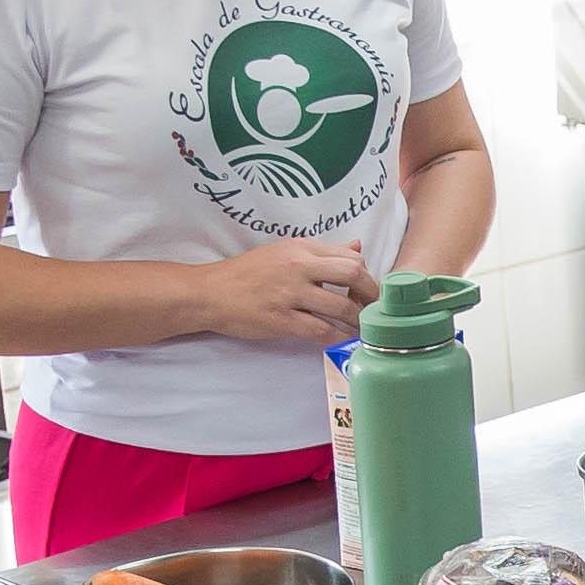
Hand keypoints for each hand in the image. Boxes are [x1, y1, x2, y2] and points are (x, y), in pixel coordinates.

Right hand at [194, 234, 377, 350]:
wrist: (211, 292)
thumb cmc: (248, 273)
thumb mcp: (285, 251)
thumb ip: (322, 251)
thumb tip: (357, 246)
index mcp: (301, 247)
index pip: (350, 255)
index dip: (366, 274)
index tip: (368, 290)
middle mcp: (298, 266)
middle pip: (353, 273)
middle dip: (371, 294)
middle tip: (374, 309)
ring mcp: (290, 293)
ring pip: (341, 306)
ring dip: (357, 321)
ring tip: (361, 328)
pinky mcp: (281, 319)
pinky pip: (321, 330)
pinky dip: (336, 336)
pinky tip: (339, 338)